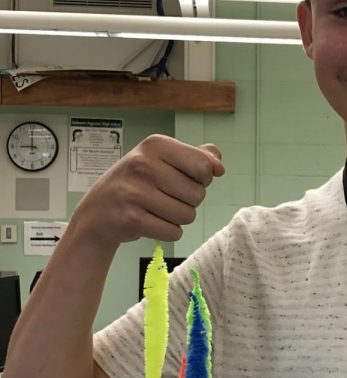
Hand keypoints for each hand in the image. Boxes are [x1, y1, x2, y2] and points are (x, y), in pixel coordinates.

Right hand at [70, 134, 224, 247]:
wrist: (97, 212)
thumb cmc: (135, 183)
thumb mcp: (161, 160)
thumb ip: (195, 156)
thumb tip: (218, 163)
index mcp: (155, 145)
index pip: (204, 165)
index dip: (203, 178)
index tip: (188, 178)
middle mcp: (143, 165)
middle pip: (198, 194)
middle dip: (189, 200)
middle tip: (166, 196)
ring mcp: (135, 192)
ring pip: (187, 215)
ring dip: (178, 217)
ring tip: (157, 209)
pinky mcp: (131, 219)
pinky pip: (173, 232)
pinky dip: (167, 231)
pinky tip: (150, 221)